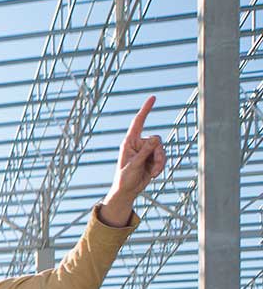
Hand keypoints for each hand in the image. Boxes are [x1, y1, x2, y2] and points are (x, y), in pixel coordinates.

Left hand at [100, 96, 164, 225]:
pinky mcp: (152, 158)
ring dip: (160, 162)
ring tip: (153, 173)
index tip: (153, 98)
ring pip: (162, 150)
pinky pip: (163, 157)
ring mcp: (146, 151)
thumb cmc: (125, 178)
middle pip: (156, 141)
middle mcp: (138, 144)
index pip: (138, 122)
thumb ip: (145, 152)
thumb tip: (156, 139)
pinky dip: (161, 166)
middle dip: (157, 155)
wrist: (128, 190)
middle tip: (152, 168)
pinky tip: (154, 174)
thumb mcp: (134, 165)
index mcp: (129, 142)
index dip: (146, 109)